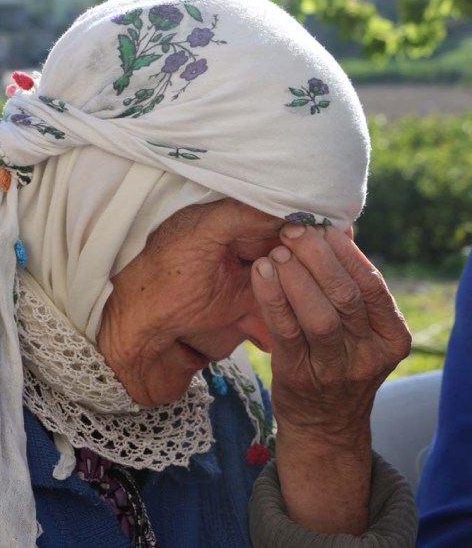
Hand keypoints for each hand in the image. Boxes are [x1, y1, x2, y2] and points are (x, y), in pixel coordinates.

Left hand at [252, 223, 410, 438]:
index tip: (322, 227)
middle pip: (346, 296)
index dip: (346, 252)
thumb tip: (337, 229)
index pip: (372, 285)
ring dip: (295, 277)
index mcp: (392, 337)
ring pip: (319, 315)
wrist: (322, 425)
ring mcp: (336, 370)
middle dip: (318, 258)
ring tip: (276, 251)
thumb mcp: (358, 331)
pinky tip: (260, 273)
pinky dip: (272, 298)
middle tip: (293, 231)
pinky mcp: (299, 377)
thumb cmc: (336, 363)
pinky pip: (285, 331)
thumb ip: (349, 287)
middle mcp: (369, 355)